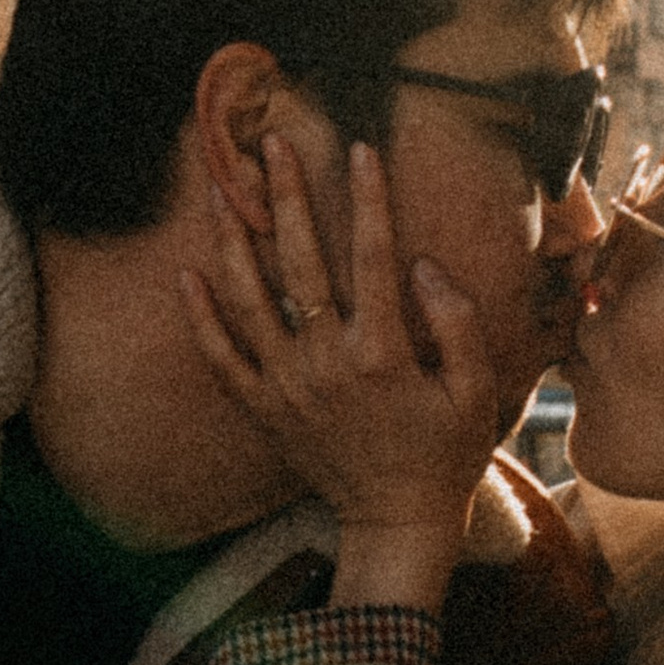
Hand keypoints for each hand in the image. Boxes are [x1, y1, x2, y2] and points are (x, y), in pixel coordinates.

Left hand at [182, 138, 497, 605]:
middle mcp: (327, 364)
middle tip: (272, 144)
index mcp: (383, 354)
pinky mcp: (264, 409)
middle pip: (300, 264)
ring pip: (249, 301)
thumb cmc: (447, 452)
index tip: (359, 149)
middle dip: (287, 197)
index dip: (368, 199)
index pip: (374, 257)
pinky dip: (201, 318)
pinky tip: (186, 274)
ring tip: (218, 189)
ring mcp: (287, 387)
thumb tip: (422, 266)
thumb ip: (456, 323)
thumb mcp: (478, 390)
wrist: (397, 520)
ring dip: (232, 241)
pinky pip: (221, 359)